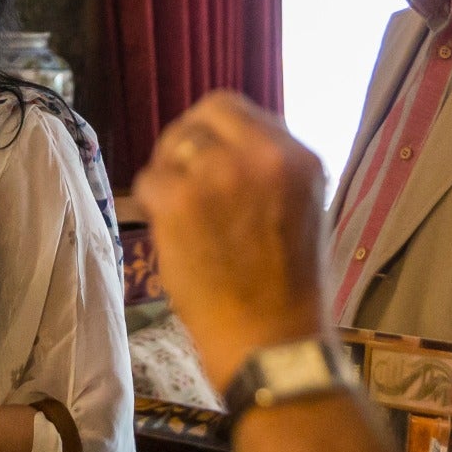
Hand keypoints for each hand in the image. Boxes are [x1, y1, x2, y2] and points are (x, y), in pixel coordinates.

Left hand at [133, 92, 332, 391]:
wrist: (272, 341)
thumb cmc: (288, 289)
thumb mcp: (301, 209)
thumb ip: (268, 171)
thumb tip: (225, 147)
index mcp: (298, 158)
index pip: (237, 110)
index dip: (214, 131)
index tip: (206, 156)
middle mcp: (263, 155)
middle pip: (203, 116)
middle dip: (186, 144)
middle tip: (181, 178)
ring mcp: (220, 174)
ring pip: (174, 147)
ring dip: (170, 175)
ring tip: (179, 211)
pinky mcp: (182, 200)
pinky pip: (150, 180)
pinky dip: (151, 204)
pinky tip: (168, 229)